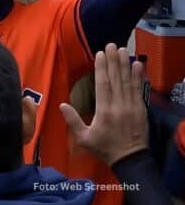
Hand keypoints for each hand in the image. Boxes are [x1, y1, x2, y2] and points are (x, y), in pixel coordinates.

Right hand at [60, 44, 148, 165]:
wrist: (130, 159)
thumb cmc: (104, 148)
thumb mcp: (84, 138)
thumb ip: (73, 121)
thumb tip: (62, 104)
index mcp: (104, 111)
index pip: (103, 84)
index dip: (101, 68)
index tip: (100, 54)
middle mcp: (119, 105)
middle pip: (116, 78)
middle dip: (113, 60)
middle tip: (111, 45)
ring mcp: (132, 106)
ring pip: (128, 81)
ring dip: (125, 64)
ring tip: (123, 50)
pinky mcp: (141, 108)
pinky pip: (139, 89)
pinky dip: (139, 76)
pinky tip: (138, 65)